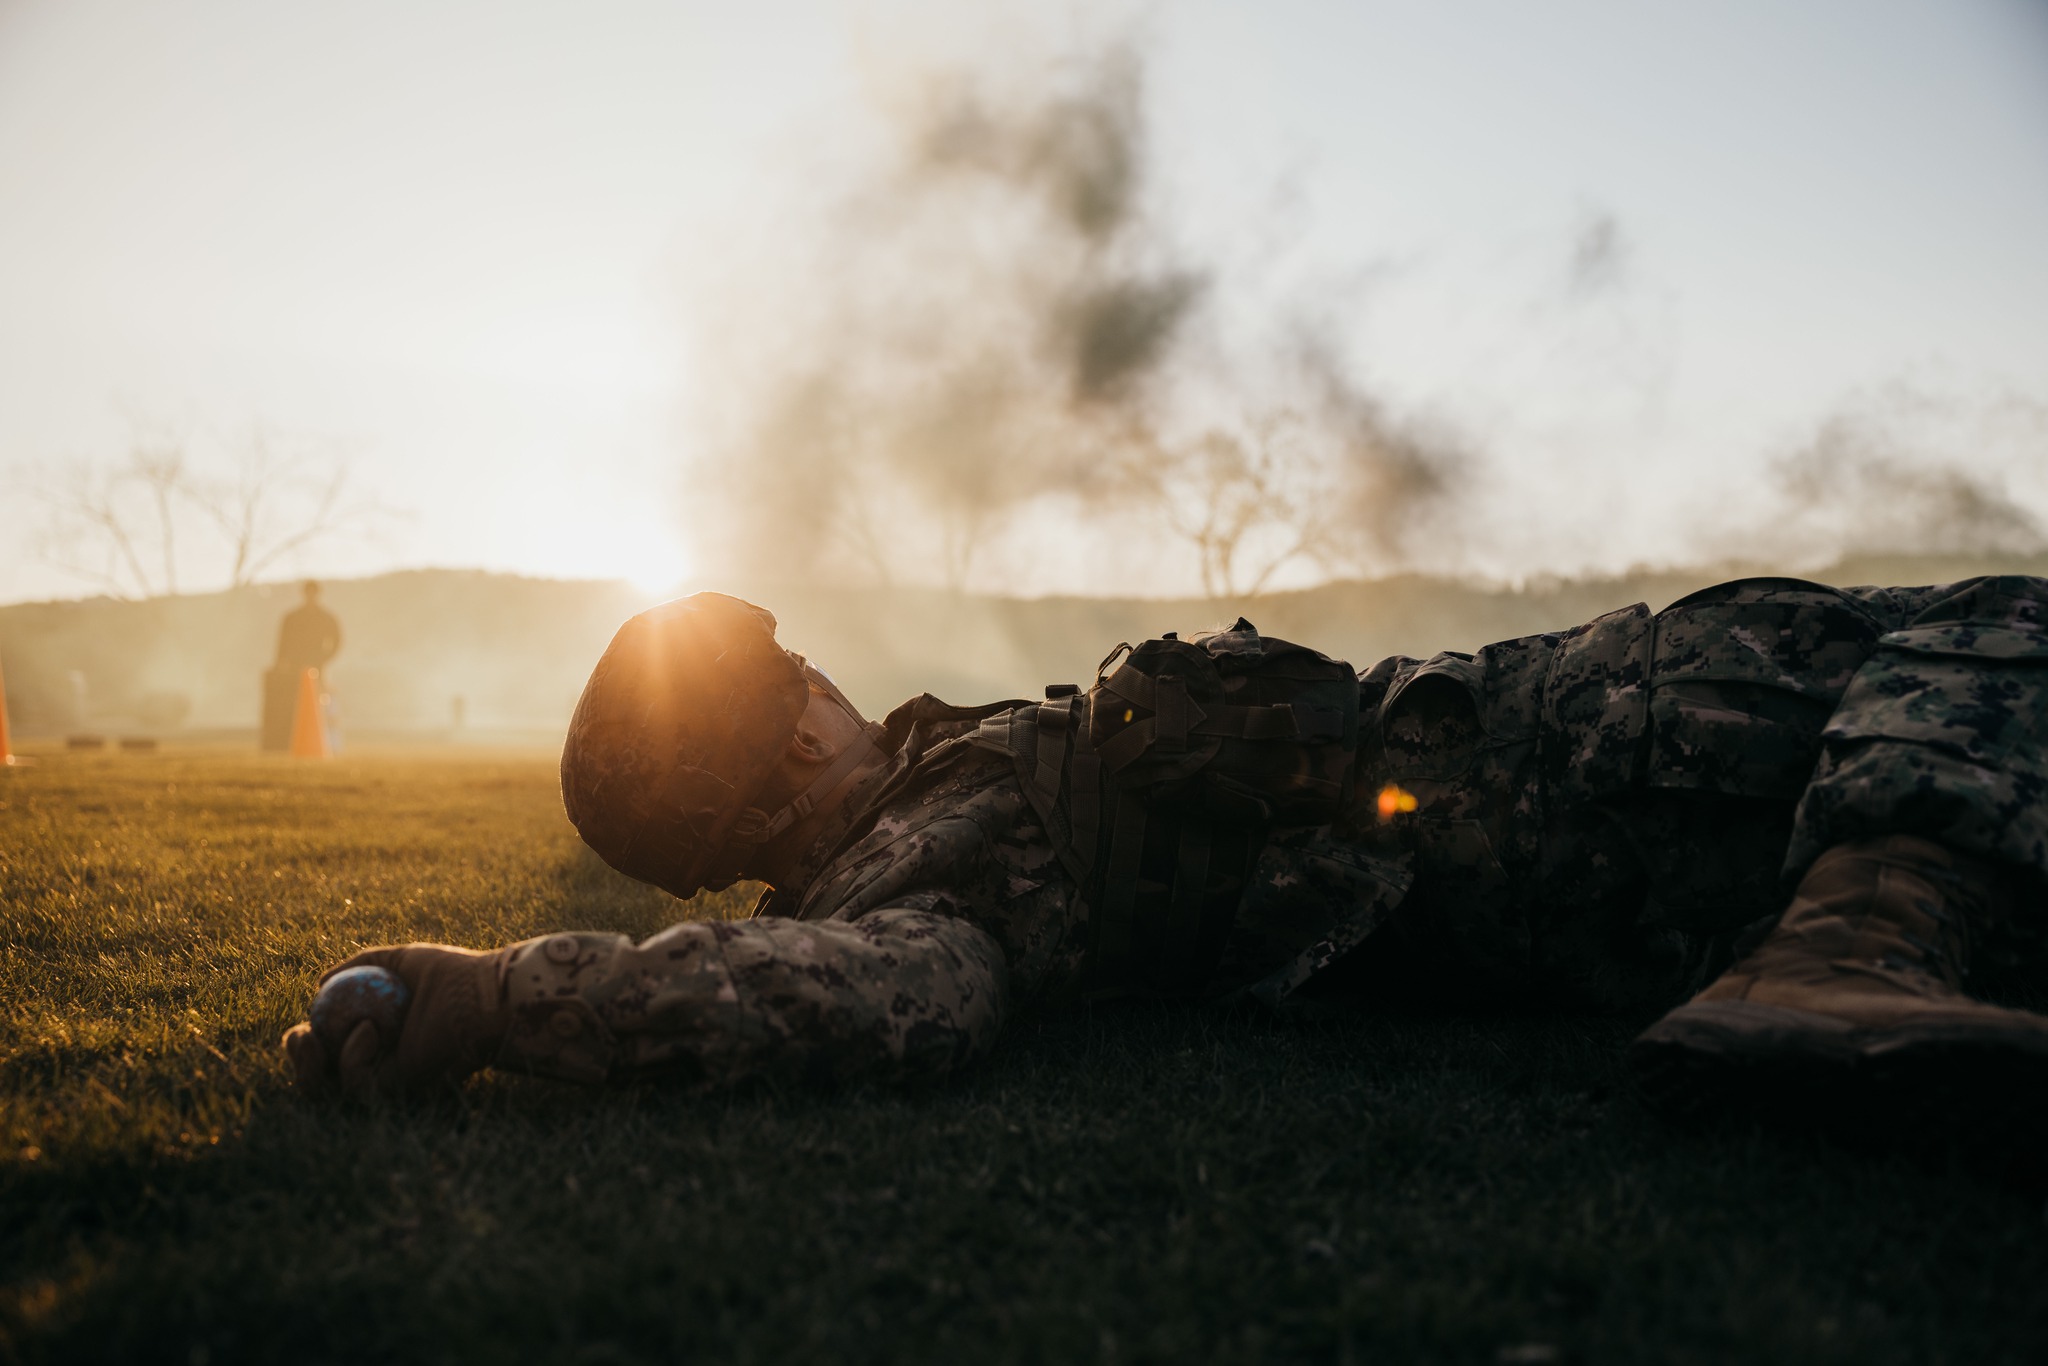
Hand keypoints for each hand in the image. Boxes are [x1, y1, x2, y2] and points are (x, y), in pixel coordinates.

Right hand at [282, 943, 509, 1097]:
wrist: (487, 994)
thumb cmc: (454, 974)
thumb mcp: (401, 961)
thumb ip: (362, 964)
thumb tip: (322, 983)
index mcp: (377, 1037)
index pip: (329, 1049)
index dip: (304, 1042)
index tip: (301, 1021)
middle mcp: (381, 1064)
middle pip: (321, 1078)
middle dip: (298, 1062)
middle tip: (300, 1037)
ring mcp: (389, 1080)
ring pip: (331, 1091)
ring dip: (310, 1067)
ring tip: (314, 1038)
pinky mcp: (400, 1091)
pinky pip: (358, 1085)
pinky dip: (352, 1058)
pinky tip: (368, 1029)